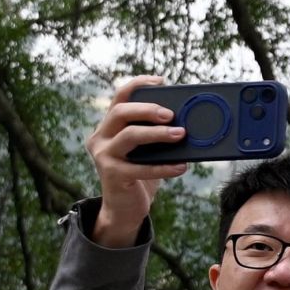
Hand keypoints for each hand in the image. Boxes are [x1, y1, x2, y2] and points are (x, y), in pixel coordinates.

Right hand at [85, 76, 186, 247]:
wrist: (124, 208)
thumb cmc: (140, 172)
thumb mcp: (147, 149)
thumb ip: (157, 133)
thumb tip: (188, 120)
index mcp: (109, 126)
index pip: (119, 97)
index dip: (138, 84)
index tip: (161, 81)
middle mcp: (101, 137)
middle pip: (120, 112)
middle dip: (148, 109)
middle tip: (171, 114)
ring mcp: (103, 156)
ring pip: (129, 136)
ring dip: (158, 134)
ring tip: (181, 135)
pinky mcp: (111, 175)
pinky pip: (140, 168)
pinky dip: (164, 167)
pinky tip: (182, 167)